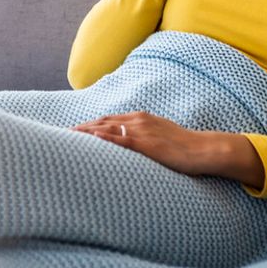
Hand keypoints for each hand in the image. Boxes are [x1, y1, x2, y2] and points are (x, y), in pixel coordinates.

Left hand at [71, 111, 214, 175]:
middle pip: (102, 122)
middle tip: (63, 134)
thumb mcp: (161, 137)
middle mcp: (138, 120)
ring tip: (68, 138)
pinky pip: (121, 140)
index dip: (90, 124)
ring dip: (86, 132)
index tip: (74, 130)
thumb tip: (132, 147)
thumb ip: (145, 138)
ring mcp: (142, 130)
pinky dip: (104, 138)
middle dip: (82, 128)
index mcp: (141, 118)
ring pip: (107, 129)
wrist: (203, 149)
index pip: (109, 120)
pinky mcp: (146, 143)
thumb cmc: (185, 147)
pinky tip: (91, 140)